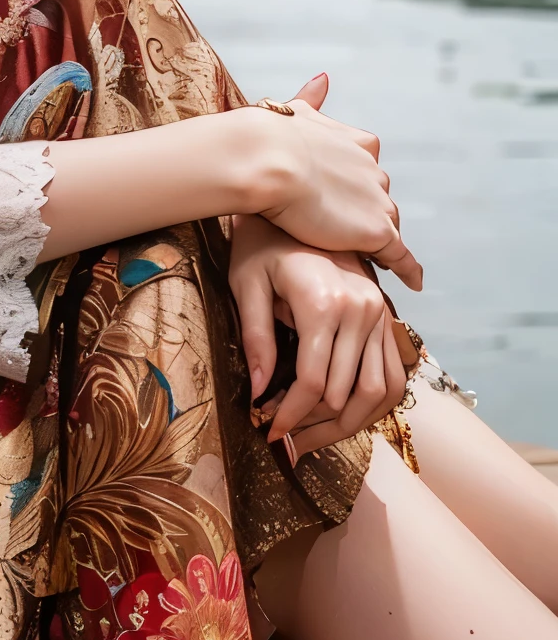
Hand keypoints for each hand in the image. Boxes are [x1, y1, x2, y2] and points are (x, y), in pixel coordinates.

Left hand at [229, 214, 407, 455]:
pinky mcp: (386, 313)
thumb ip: (256, 340)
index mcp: (324, 303)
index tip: (270, 434)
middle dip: (315, 427)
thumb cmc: (260, 242)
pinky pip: (394, 373)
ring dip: (350, 425)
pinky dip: (375, 402)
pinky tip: (344, 414)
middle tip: (286, 442)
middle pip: (347, 394)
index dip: (291, 416)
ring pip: (380, 391)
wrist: (293, 197)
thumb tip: (260, 394)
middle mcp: (361, 309)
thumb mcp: (246, 285)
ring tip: (313, 437)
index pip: (314, 383)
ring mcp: (380, 311)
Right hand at [255, 73, 421, 290]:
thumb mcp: (294, 109)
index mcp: (357, 143)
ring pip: (386, 227)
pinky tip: (412, 283)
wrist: (268, 159)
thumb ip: (312, 97)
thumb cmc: (270, 136)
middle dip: (366, 213)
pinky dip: (408, 269)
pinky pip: (399, 256)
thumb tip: (323, 78)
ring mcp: (378, 202)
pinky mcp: (376, 232)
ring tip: (368, 259)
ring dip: (377, 240)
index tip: (346, 196)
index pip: (367, 169)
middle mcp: (375, 170)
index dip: (356, 185)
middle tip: (345, 229)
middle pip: (379, 199)